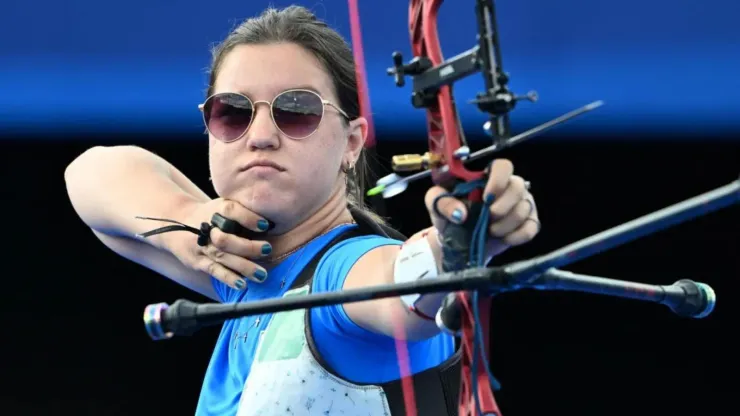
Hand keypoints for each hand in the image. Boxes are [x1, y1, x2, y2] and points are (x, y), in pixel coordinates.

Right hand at [158, 198, 271, 289]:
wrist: (177, 221)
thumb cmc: (211, 215)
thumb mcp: (224, 205)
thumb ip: (243, 212)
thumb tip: (274, 223)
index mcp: (216, 209)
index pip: (231, 210)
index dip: (248, 218)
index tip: (266, 225)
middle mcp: (208, 228)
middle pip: (226, 239)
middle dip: (248, 247)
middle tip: (267, 249)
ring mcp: (202, 246)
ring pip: (222, 257)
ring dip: (244, 267)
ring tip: (261, 274)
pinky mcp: (197, 261)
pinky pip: (214, 270)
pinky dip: (229, 278)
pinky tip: (242, 284)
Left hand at [425, 158, 539, 257]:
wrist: (457, 242)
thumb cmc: (449, 215)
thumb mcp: (435, 204)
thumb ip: (441, 202)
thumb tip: (460, 214)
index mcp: (487, 177)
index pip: (503, 166)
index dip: (499, 180)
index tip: (486, 197)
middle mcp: (508, 187)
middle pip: (518, 187)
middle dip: (502, 207)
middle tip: (487, 218)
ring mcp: (521, 204)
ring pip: (524, 209)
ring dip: (505, 224)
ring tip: (489, 231)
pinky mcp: (528, 223)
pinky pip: (531, 227)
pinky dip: (516, 235)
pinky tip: (503, 238)